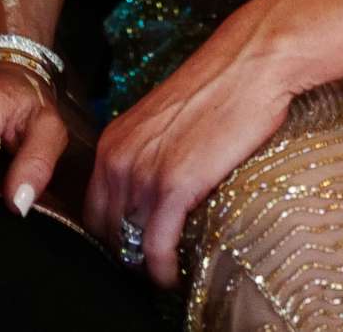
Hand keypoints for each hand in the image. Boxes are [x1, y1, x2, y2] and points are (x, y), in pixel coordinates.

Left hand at [87, 0, 300, 289]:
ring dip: (144, 267)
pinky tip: (174, 276)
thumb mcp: (165, 122)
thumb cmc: (218, 91)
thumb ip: (148, 153)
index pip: (93, 208)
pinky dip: (162, 270)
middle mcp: (118, 158)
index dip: (111, 235)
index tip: (132, 248)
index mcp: (113, 142)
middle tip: (148, 268)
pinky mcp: (173, 186)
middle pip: (105, 230)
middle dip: (125, 254)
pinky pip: (156, 247)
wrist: (249, 65)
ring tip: (164, 276)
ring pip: (128, 243)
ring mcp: (143, 173)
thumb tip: (153, 188)